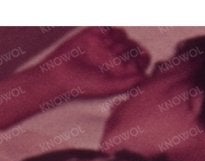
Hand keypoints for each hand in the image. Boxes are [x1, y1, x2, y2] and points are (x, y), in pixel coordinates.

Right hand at [35, 28, 150, 99]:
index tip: (136, 60)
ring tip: (107, 48)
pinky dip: (110, 31)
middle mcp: (115, 58)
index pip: (140, 61)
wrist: (59, 74)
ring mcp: (105, 45)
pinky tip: (103, 38)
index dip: (142, 59)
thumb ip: (128, 83)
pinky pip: (109, 28)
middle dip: (128, 49)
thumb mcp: (108, 88)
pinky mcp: (95, 35)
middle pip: (133, 46)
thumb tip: (145, 76)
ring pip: (123, 36)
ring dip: (119, 40)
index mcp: (122, 72)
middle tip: (114, 55)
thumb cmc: (82, 86)